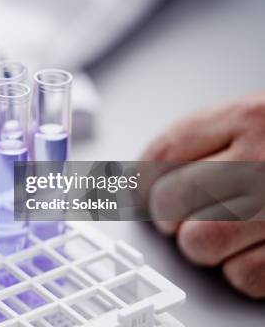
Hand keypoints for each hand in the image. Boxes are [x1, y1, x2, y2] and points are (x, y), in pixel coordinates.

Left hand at [141, 92, 264, 297]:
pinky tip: (257, 251)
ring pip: (199, 243)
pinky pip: (243, 276)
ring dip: (204, 246)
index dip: (141, 183)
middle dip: (171, 217)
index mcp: (249, 116)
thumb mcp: (258, 115)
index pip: (161, 155)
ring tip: (225, 233)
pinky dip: (243, 271)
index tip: (137, 195)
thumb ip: (206, 138)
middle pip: (172, 202)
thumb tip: (139, 178)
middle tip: (184, 217)